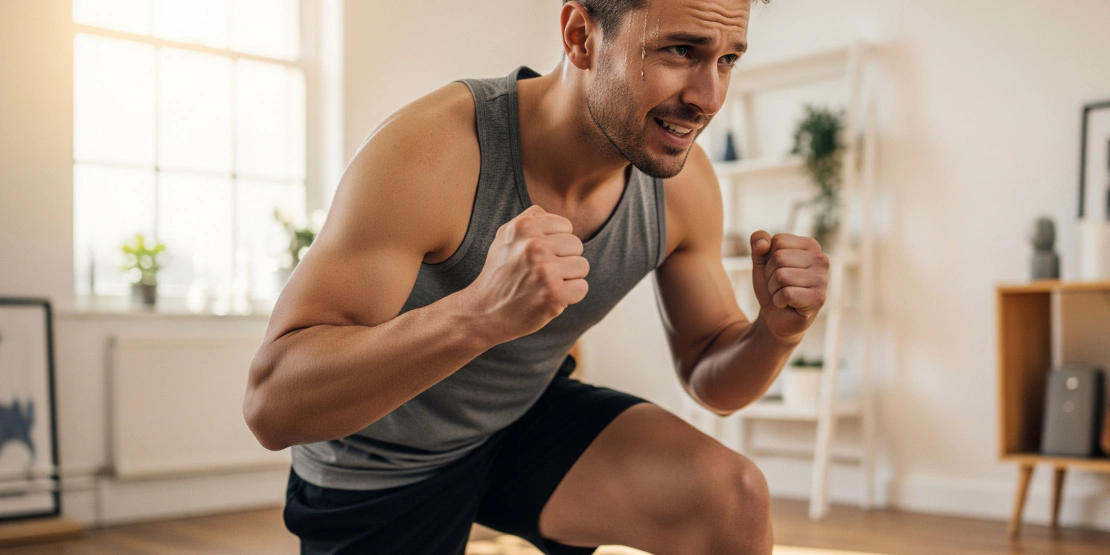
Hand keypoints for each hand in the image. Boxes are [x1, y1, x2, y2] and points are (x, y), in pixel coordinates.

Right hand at [462, 205, 589, 343]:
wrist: (483, 313)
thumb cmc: (500, 274)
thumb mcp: (505, 237)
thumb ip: (530, 220)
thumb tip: (558, 218)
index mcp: (523, 226)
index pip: (566, 226)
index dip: (556, 244)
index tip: (538, 258)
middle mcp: (533, 245)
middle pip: (576, 245)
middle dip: (563, 261)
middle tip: (540, 275)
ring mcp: (544, 269)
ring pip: (582, 266)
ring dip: (568, 279)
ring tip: (544, 285)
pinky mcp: (553, 293)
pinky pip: (582, 287)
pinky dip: (571, 296)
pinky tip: (551, 298)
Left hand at [749, 231, 828, 342]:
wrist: (775, 315)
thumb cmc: (772, 284)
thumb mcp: (760, 260)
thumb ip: (759, 240)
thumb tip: (763, 243)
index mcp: (811, 245)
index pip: (778, 240)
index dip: (769, 258)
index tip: (777, 270)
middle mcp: (821, 260)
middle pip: (779, 258)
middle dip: (770, 275)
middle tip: (779, 286)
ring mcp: (822, 280)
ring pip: (781, 276)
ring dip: (774, 289)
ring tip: (784, 294)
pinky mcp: (818, 299)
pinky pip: (785, 294)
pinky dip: (778, 301)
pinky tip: (788, 305)